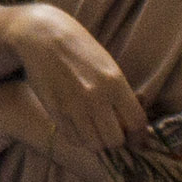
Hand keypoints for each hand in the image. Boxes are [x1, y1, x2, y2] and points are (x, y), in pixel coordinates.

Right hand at [9, 3, 145, 154]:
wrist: (43, 37)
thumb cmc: (79, 48)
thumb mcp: (108, 65)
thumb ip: (120, 94)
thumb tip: (130, 124)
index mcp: (115, 82)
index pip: (137, 122)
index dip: (138, 136)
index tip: (135, 138)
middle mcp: (96, 97)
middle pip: (115, 139)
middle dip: (116, 140)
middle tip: (111, 132)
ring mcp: (74, 106)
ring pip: (94, 144)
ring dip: (97, 142)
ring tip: (95, 131)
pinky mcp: (55, 111)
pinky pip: (73, 138)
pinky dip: (79, 138)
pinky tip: (79, 127)